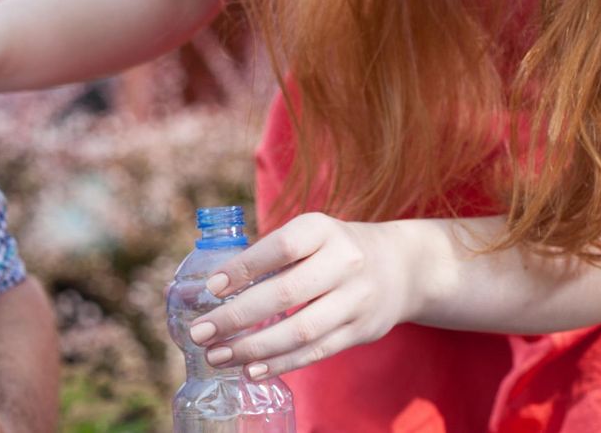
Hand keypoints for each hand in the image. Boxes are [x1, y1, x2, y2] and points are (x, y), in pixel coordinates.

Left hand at [188, 213, 424, 379]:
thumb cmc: (332, 249)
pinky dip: (281, 363)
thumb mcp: (309, 235)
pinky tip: (252, 369)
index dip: (244, 268)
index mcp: (322, 229)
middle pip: (285, 293)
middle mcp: (343, 261)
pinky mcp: (362, 330)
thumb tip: (212, 289)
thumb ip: (269, 256)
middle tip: (200, 332)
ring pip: (300, 330)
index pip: (280, 247)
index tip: (211, 289)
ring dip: (254, 348)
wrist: (400, 267)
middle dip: (237, 317)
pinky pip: (316, 351)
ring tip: (218, 356)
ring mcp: (356, 299)